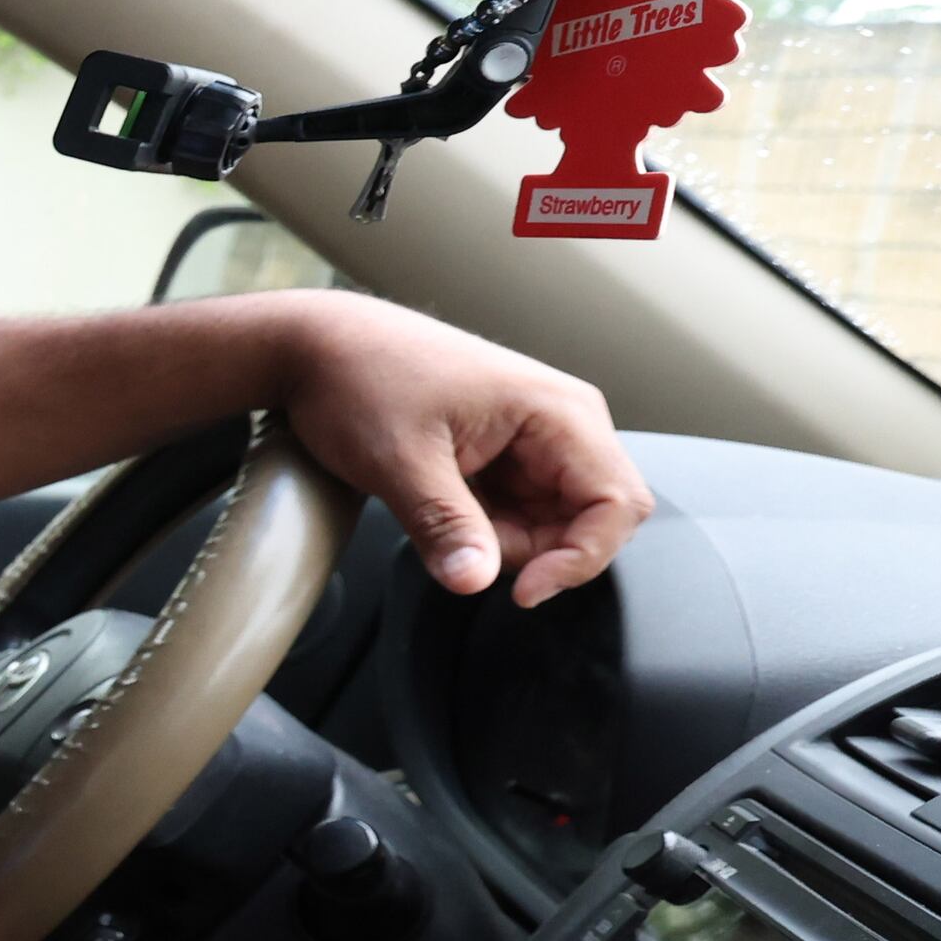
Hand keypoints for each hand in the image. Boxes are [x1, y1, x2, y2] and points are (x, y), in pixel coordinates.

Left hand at [258, 294, 649, 607]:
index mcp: (559, 410)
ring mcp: (538, 440)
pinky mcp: (511, 457)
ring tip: (441, 506)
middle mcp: (563, 421)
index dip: (582, 559)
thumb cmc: (361, 378)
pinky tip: (442, 502)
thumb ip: (443, 525)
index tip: (523, 590)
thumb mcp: (398, 460)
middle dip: (536, 551)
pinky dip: (486, 528)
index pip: (618, 503)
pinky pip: (522, 515)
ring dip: (503, 541)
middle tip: (463, 538)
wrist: (322, 349)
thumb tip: (474, 580)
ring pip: (555, 525)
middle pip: (593, 520)